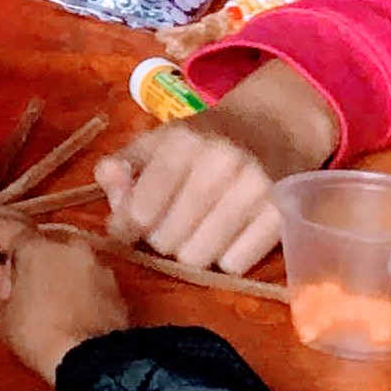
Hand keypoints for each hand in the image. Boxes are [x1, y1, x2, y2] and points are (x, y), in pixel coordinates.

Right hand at [0, 229, 128, 382]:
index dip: (10, 257)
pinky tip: (76, 316)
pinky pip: (95, 285)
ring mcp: (99, 266)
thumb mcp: (2, 322)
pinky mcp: (118, 288)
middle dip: (40, 267)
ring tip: (55, 307)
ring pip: (75, 265)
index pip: (16, 238)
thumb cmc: (40, 334)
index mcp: (36, 247)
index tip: (6, 274)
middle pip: (50, 249)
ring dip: (66, 279)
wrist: (90, 360)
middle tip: (29, 291)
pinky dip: (86, 295)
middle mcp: (70, 247)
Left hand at [96, 61, 339, 272]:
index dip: (127, 226)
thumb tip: (108, 183)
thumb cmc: (204, 140)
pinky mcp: (283, 214)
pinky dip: (227, 258)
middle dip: (161, 239)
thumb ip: (123, 165)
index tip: (128, 227)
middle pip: (167, 240)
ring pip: (199, 257)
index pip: (141, 210)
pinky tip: (228, 236)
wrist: (274, 126)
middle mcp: (221, 162)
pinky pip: (236, 264)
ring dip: (192, 252)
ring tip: (198, 231)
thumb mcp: (157, 142)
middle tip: (170, 225)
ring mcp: (256, 188)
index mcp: (183, 141)